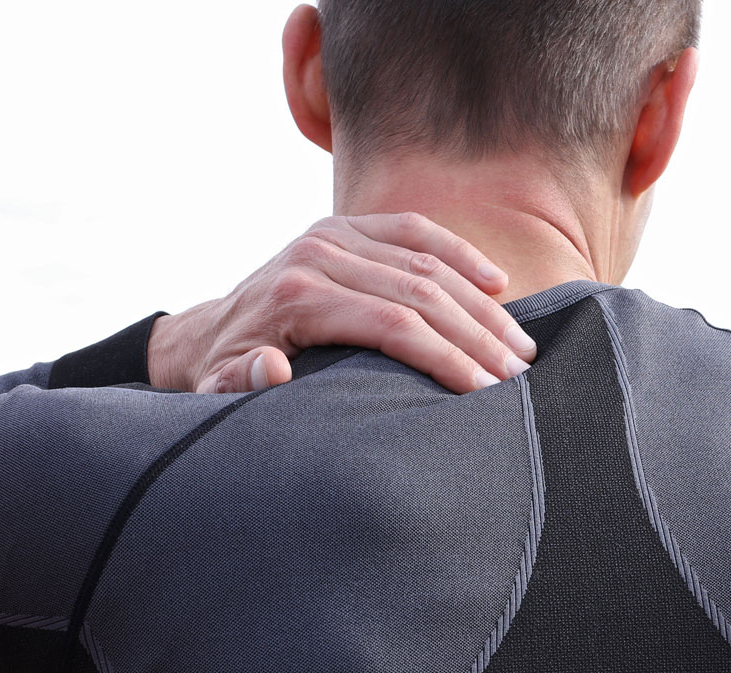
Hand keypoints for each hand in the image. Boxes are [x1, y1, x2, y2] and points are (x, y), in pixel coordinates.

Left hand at [148, 213, 537, 393]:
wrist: (210, 333)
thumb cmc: (229, 374)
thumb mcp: (223, 390)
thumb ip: (243, 385)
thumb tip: (273, 369)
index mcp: (295, 296)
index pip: (391, 324)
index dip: (445, 357)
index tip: (485, 391)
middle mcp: (316, 253)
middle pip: (418, 292)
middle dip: (476, 336)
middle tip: (518, 374)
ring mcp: (333, 232)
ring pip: (425, 261)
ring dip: (480, 304)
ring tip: (519, 346)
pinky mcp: (347, 224)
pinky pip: (414, 230)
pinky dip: (460, 254)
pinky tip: (498, 284)